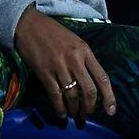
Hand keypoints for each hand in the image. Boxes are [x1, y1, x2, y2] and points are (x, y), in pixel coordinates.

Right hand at [13, 6, 115, 120]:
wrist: (27, 24)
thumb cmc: (51, 32)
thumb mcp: (74, 41)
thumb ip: (83, 58)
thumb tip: (89, 81)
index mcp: (85, 51)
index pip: (102, 78)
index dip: (109, 97)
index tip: (111, 111)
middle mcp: (74, 60)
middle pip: (89, 91)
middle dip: (89, 107)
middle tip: (86, 114)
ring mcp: (59, 66)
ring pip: (72, 95)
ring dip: (74, 109)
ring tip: (73, 114)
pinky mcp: (44, 72)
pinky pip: (55, 95)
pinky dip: (59, 107)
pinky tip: (61, 113)